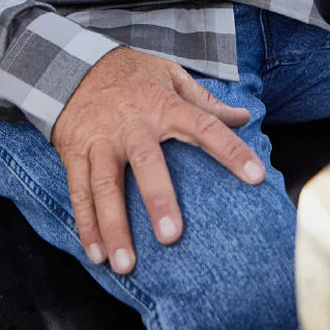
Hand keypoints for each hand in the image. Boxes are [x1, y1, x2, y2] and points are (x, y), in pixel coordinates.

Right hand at [51, 47, 264, 274]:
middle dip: (158, 199)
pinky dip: (86, 225)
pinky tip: (97, 254)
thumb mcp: (171, 76)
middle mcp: (132, 125)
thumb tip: (244, 117)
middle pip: (146, 163)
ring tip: (126, 264)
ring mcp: (101, 140)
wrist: (74, 65)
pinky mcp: (76, 153)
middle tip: (171, 237)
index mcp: (163, 105)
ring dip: (114, 226)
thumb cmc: (133, 75)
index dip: (230, 151)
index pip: (205, 126)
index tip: (255, 176)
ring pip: (105, 186)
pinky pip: (80, 192)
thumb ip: (206, 102)